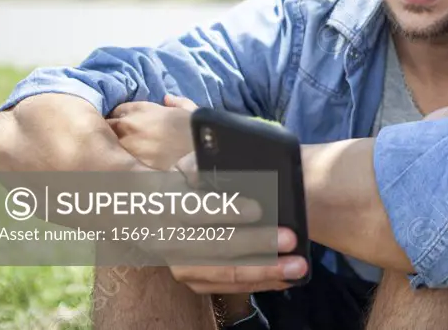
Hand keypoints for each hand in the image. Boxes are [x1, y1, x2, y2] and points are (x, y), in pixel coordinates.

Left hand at [107, 94, 197, 170]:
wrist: (197, 147)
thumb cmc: (194, 127)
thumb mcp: (189, 109)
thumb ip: (176, 102)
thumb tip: (168, 99)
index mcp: (140, 109)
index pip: (118, 110)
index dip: (123, 117)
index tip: (129, 123)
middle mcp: (128, 124)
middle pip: (109, 125)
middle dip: (114, 130)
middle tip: (124, 137)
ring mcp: (127, 143)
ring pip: (111, 142)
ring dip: (117, 144)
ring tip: (125, 151)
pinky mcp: (129, 160)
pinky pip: (120, 158)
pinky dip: (123, 159)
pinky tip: (130, 162)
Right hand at [165, 152, 309, 294]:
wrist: (151, 213)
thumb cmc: (185, 184)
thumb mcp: (188, 167)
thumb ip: (204, 163)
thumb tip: (227, 159)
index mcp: (168, 203)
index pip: (195, 208)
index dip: (227, 210)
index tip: (258, 209)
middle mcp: (170, 239)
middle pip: (216, 246)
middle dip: (257, 244)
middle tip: (291, 239)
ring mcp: (180, 265)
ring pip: (224, 272)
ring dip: (263, 271)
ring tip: (296, 267)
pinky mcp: (193, 281)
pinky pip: (229, 288)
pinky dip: (258, 283)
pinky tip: (285, 279)